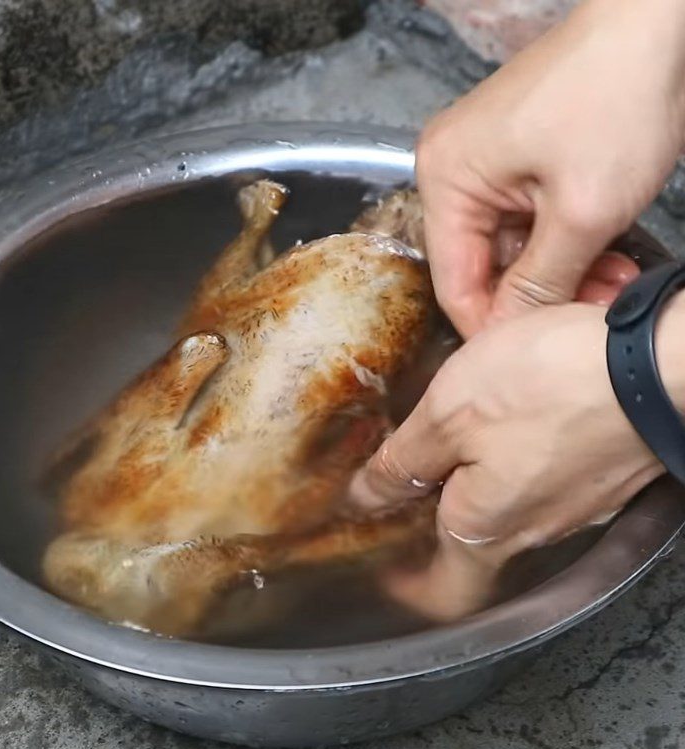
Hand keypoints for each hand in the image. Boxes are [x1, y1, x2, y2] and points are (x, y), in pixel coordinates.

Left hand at [350, 303, 667, 619]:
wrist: (658, 363)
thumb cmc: (550, 385)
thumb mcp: (448, 416)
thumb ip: (403, 463)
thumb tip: (365, 497)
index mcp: (484, 526)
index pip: (442, 593)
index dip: (408, 589)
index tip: (384, 569)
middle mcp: (535, 529)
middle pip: (477, 549)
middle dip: (437, 524)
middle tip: (410, 490)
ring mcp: (578, 505)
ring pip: (515, 513)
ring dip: (479, 489)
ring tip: (454, 448)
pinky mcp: (606, 473)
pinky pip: (548, 483)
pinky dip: (520, 466)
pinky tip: (512, 426)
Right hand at [417, 0, 684, 337]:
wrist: (662, 18)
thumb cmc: (619, 97)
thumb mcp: (582, 212)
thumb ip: (539, 284)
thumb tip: (507, 338)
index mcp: (445, 181)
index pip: (454, 283)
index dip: (491, 327)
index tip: (531, 355)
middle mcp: (450, 171)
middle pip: (483, 266)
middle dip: (539, 295)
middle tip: (594, 310)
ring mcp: (482, 161)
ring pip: (511, 247)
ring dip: (561, 271)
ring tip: (612, 281)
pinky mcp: (513, 155)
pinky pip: (527, 219)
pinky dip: (564, 241)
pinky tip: (605, 255)